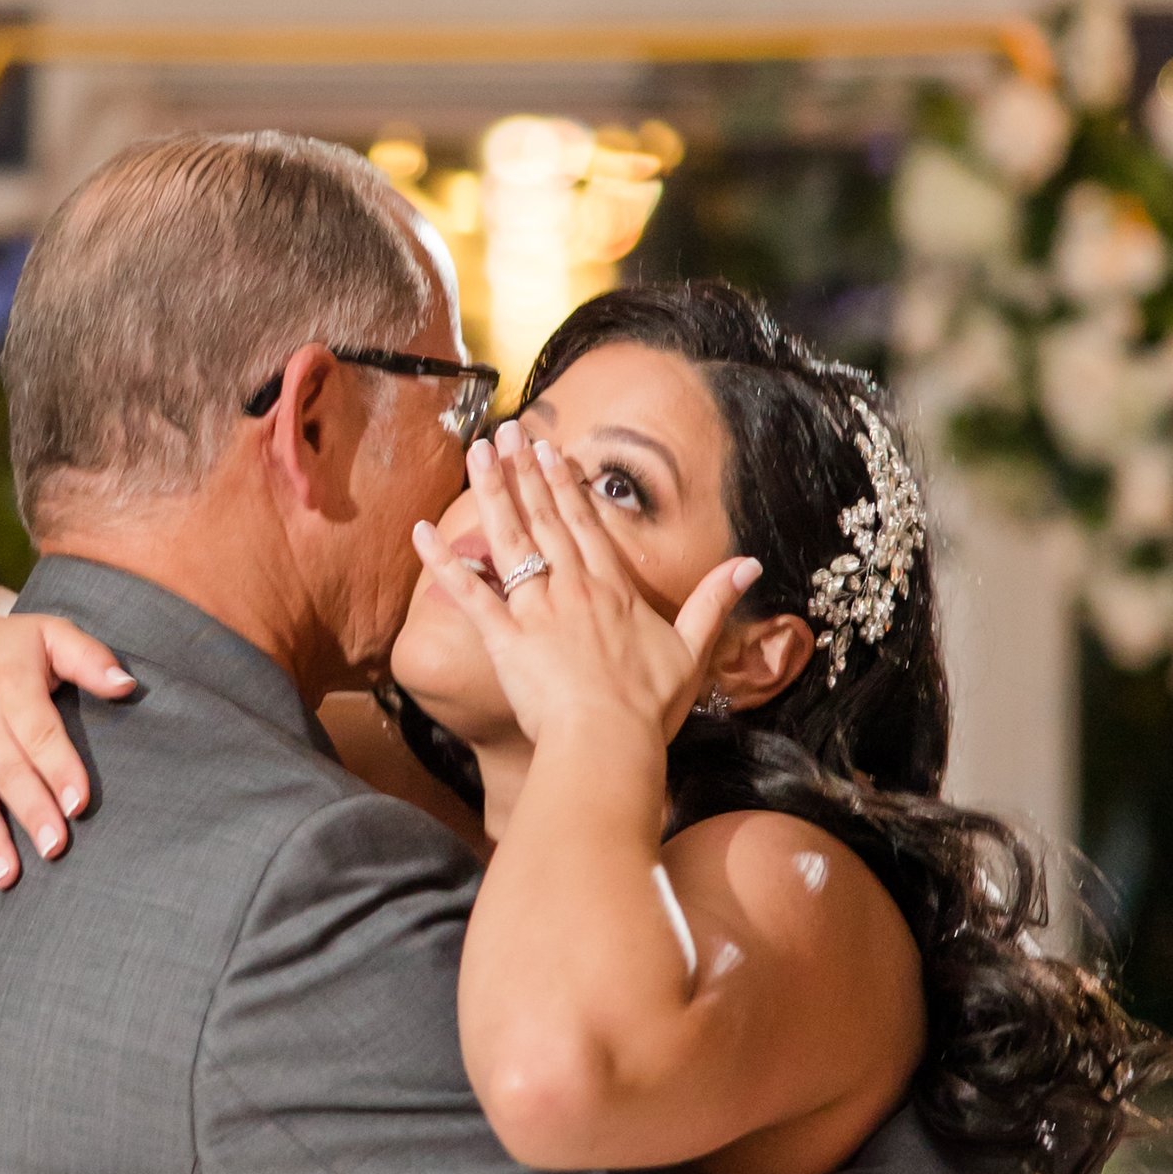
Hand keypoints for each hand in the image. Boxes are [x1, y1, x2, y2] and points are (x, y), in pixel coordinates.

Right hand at [0, 588, 136, 889]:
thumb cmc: (4, 646)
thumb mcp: (47, 633)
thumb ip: (88, 657)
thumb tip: (127, 685)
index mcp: (8, 685)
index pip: (37, 732)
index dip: (58, 768)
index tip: (79, 803)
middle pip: (4, 770)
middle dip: (29, 811)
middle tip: (55, 848)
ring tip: (8, 878)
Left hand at [411, 423, 757, 751]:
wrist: (608, 741)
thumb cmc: (650, 706)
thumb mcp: (693, 651)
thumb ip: (714, 602)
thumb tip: (749, 563)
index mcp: (614, 589)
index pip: (585, 524)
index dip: (565, 484)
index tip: (550, 450)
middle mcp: (573, 588)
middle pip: (544, 519)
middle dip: (524, 471)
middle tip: (506, 432)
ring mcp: (536, 611)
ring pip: (510, 541)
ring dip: (492, 493)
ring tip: (476, 453)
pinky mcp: (505, 640)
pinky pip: (470, 595)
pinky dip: (445, 563)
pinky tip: (423, 531)